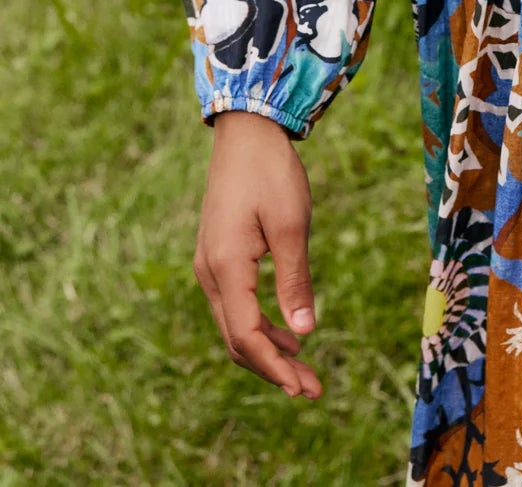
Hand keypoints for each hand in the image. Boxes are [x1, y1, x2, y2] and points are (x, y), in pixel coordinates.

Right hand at [193, 110, 322, 397]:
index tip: (305, 389)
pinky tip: (288, 331)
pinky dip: (259, 325)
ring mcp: (209, 265)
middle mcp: (209, 273)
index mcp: (225, 268)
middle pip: (237, 339)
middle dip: (273, 368)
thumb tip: (304, 334)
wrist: (246, 130)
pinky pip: (235, 305)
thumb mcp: (292, 225)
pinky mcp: (218, 256)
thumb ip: (295, 280)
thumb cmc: (271, 171)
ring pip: (235, 325)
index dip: (276, 368)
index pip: (247, 336)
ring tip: (304, 367)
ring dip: (267, 350)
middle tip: (312, 389)